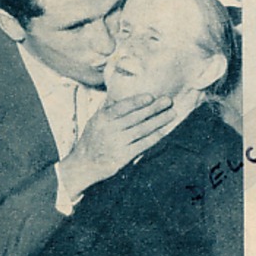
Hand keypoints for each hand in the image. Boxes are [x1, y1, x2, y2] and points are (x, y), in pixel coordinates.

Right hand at [58, 94, 175, 194]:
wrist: (83, 166)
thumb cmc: (92, 140)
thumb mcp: (95, 121)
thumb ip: (109, 107)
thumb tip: (120, 90)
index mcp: (102, 119)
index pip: (121, 107)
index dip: (137, 101)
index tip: (151, 96)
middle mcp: (109, 130)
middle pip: (135, 117)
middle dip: (154, 108)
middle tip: (169, 101)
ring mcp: (116, 144)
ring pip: (142, 130)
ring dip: (159, 121)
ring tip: (172, 113)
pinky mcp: (122, 157)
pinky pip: (142, 145)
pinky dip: (154, 137)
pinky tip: (164, 131)